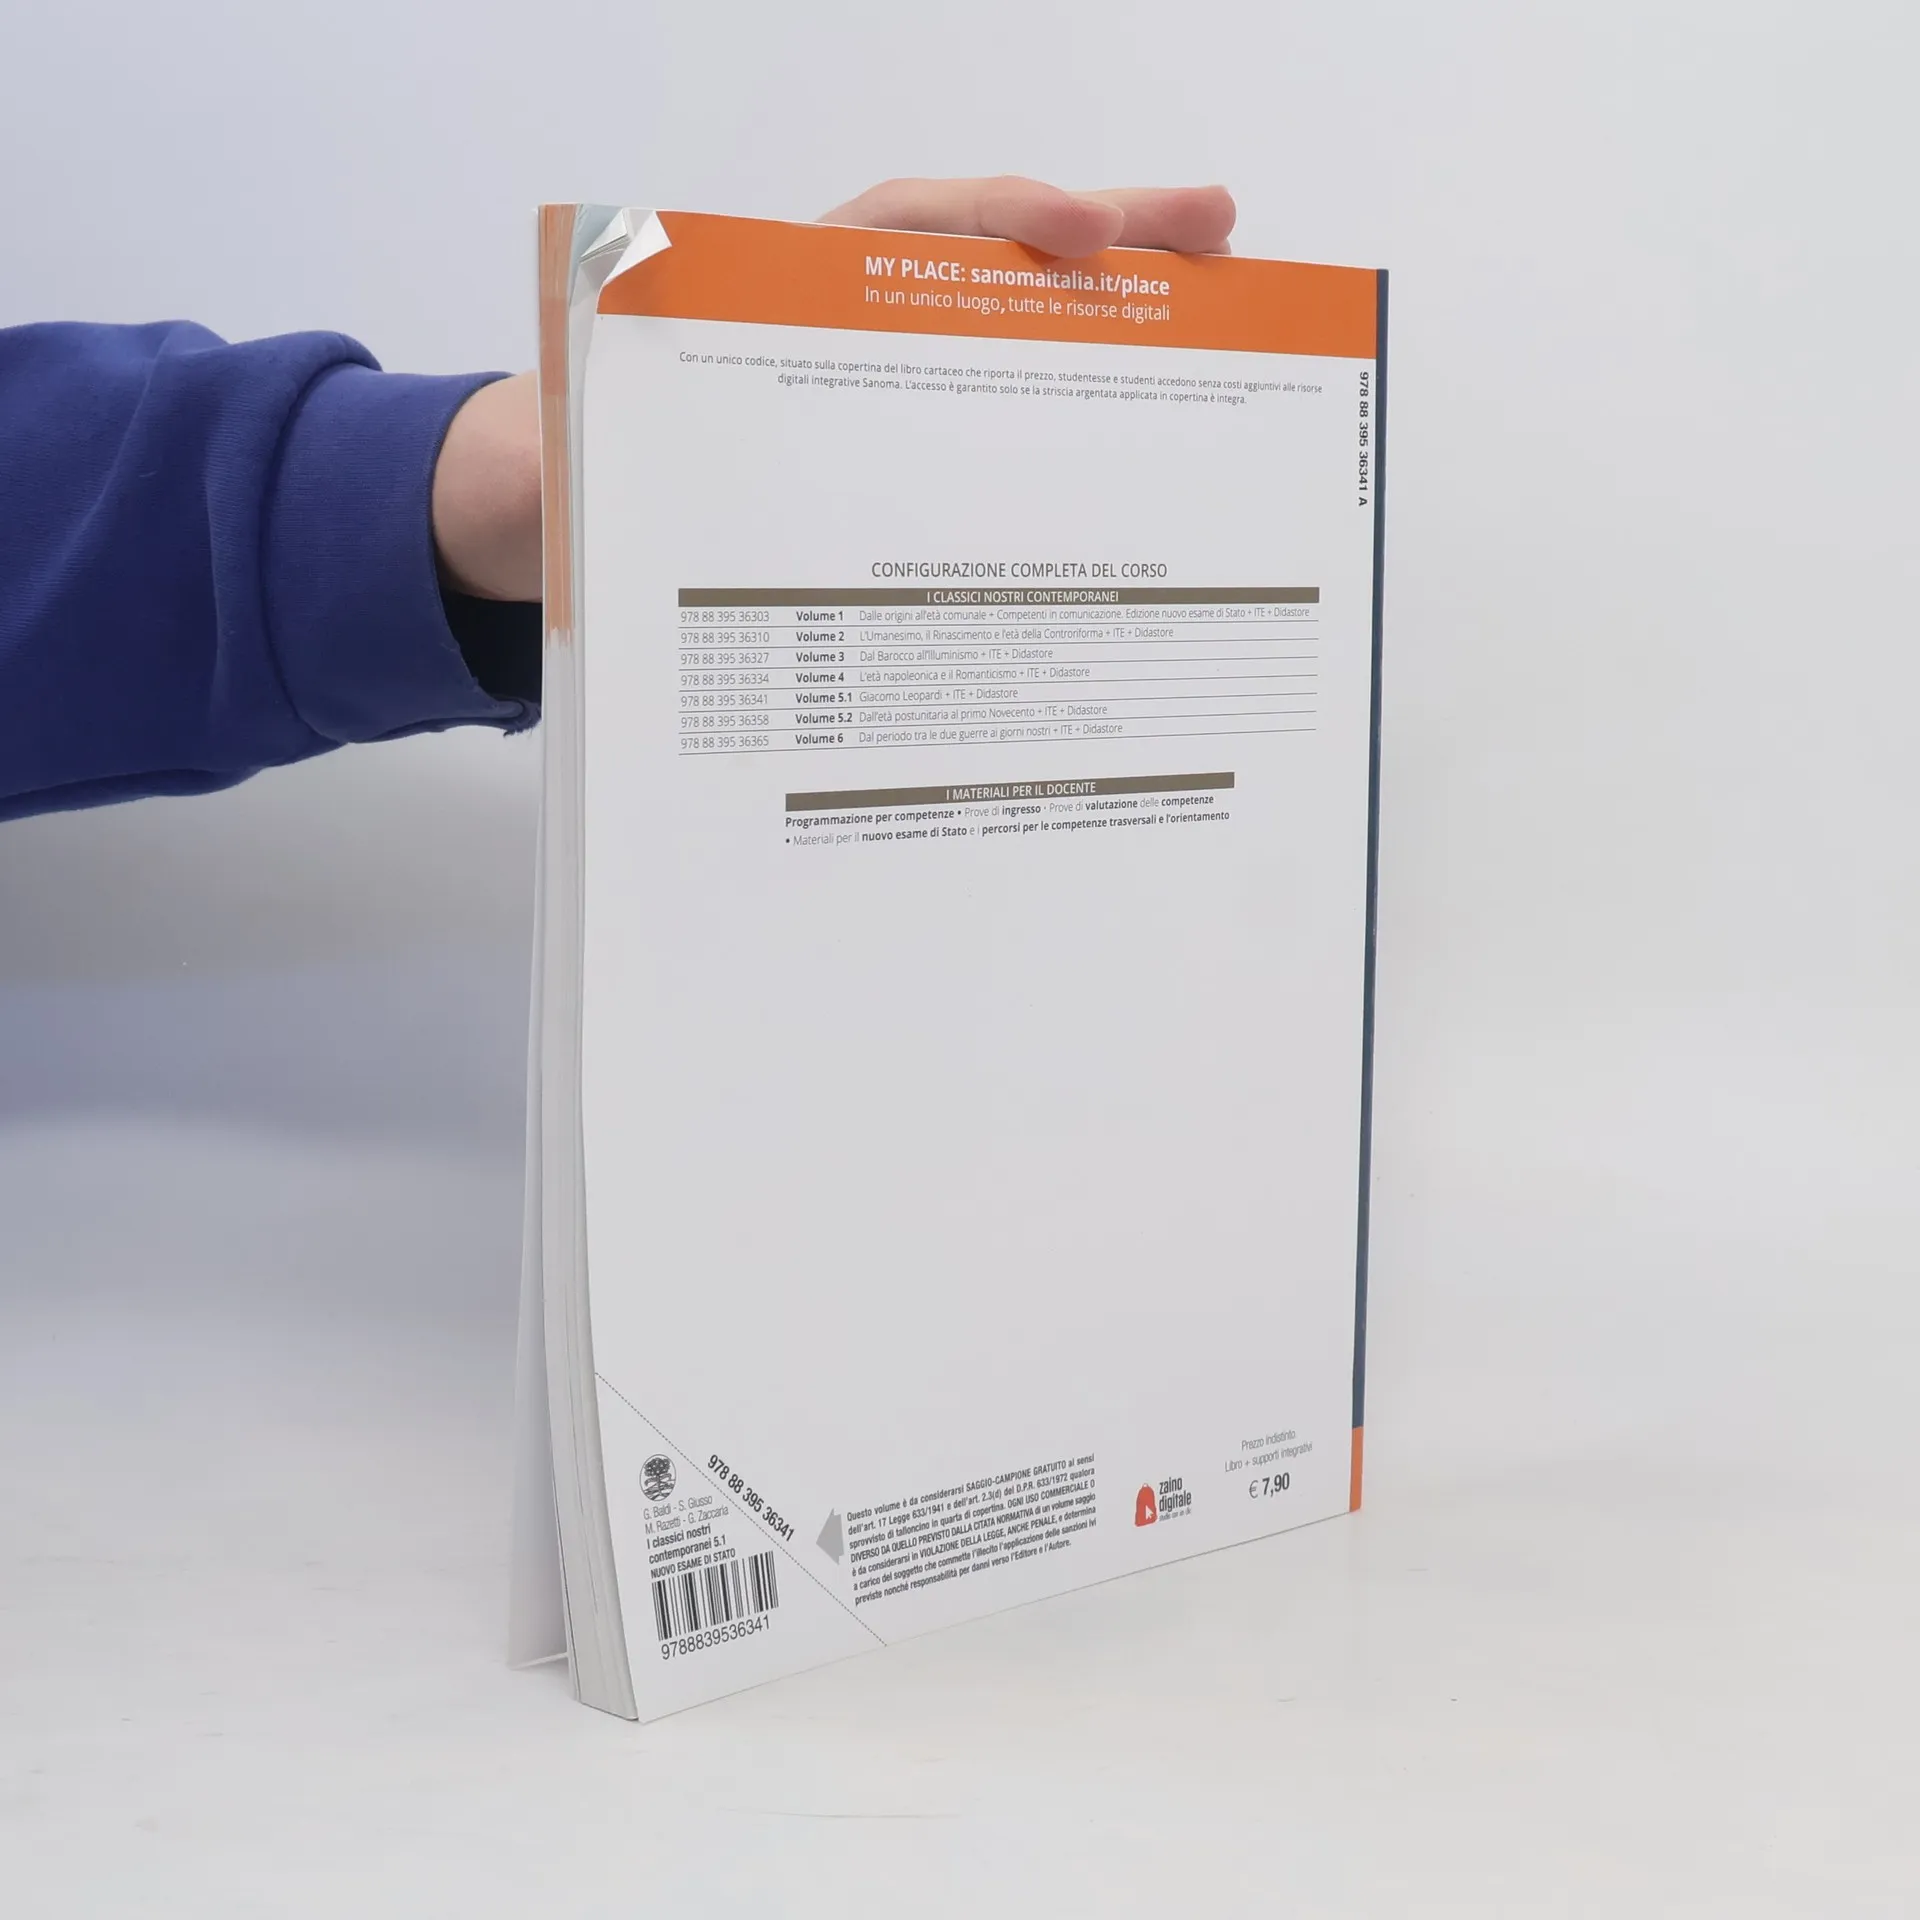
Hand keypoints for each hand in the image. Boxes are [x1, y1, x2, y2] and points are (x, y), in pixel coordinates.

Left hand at [431, 178, 1235, 601]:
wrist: (584, 499)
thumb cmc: (596, 463)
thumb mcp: (576, 460)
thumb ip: (583, 463)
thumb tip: (576, 484)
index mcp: (785, 294)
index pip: (903, 229)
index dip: (994, 223)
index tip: (1072, 237)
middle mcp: (856, 315)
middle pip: (992, 255)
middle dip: (1107, 235)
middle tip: (1215, 229)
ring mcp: (896, 369)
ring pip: (1016, 324)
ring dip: (1120, 307)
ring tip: (1223, 287)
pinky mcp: (917, 429)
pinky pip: (1008, 395)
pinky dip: (1083, 389)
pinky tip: (1151, 405)